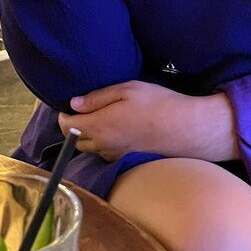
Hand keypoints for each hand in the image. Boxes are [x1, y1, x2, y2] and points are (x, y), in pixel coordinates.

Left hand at [57, 82, 238, 162]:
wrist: (186, 128)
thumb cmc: (158, 103)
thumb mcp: (127, 90)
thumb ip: (97, 98)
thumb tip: (74, 103)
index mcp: (99, 126)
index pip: (66, 125)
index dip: (63, 114)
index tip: (69, 104)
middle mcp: (103, 145)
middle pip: (74, 140)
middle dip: (73, 126)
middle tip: (83, 110)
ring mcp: (115, 155)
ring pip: (90, 148)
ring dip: (88, 136)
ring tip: (99, 119)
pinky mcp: (127, 160)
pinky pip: (106, 153)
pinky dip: (103, 143)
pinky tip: (117, 130)